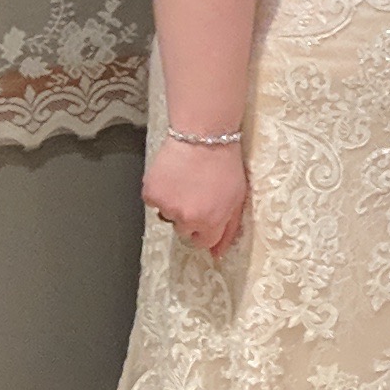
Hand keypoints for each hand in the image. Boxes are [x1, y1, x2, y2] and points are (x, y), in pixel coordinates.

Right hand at [144, 134, 246, 257]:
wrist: (203, 135)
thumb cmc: (224, 164)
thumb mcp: (237, 199)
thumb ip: (228, 229)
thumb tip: (217, 254)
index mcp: (211, 223)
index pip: (203, 243)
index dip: (205, 228)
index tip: (205, 214)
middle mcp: (187, 220)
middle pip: (184, 230)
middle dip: (189, 216)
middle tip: (195, 193)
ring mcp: (167, 207)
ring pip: (167, 215)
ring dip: (173, 202)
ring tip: (185, 180)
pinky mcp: (151, 193)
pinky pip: (153, 200)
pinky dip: (159, 190)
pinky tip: (172, 175)